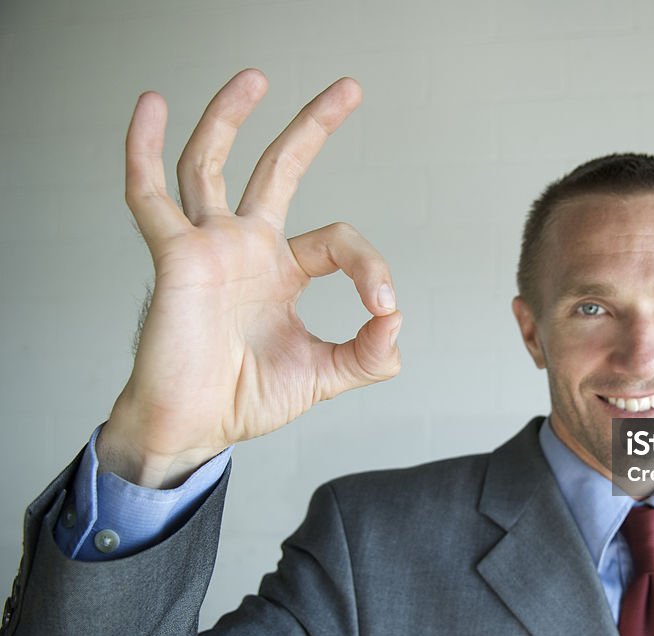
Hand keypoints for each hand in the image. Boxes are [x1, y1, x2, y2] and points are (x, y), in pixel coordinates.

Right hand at [97, 69, 401, 488]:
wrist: (194, 428)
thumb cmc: (244, 397)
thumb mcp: (322, 376)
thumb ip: (366, 355)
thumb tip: (397, 323)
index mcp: (283, 272)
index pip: (339, 243)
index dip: (370, 267)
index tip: (381, 308)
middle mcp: (247, 249)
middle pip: (279, 169)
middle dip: (313, 127)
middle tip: (348, 89)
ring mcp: (209, 247)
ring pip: (212, 165)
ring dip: (229, 118)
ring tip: (255, 78)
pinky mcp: (175, 257)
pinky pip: (149, 196)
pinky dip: (144, 152)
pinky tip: (150, 110)